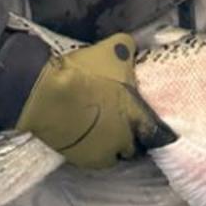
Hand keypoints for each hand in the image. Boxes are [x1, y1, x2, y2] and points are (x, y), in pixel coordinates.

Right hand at [17, 34, 174, 170]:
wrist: (49, 95)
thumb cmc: (84, 72)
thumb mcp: (113, 49)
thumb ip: (128, 48)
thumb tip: (131, 45)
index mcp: (137, 115)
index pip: (156, 130)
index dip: (148, 123)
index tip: (141, 118)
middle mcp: (124, 139)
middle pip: (133, 145)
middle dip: (128, 136)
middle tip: (118, 122)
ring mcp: (102, 153)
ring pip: (112, 155)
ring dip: (109, 145)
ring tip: (99, 131)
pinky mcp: (81, 160)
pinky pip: (91, 157)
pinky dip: (89, 149)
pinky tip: (81, 136)